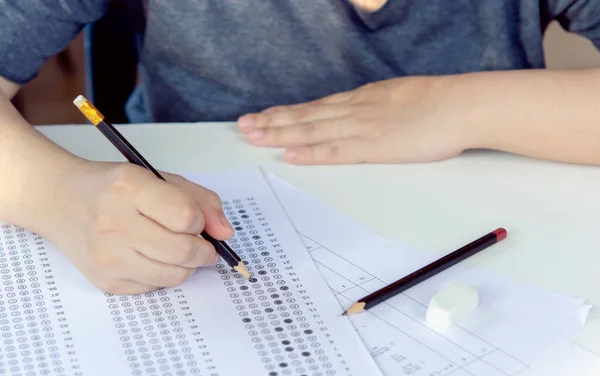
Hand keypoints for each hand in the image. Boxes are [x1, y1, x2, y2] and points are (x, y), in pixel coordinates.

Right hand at [46, 161, 233, 294]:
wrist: (62, 201)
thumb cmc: (116, 188)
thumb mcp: (161, 179)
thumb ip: (202, 201)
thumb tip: (226, 234)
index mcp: (131, 188)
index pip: (186, 216)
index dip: (200, 221)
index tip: (196, 221)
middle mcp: (114, 222)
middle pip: (183, 251)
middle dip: (205, 251)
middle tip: (204, 246)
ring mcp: (107, 256)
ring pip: (173, 276)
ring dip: (188, 266)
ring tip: (180, 251)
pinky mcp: (105, 280)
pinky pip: (154, 288)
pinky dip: (163, 275)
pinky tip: (151, 257)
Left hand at [237, 76, 472, 164]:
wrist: (461, 106)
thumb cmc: (439, 103)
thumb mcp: (401, 97)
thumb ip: (379, 107)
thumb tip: (367, 115)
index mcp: (362, 99)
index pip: (315, 107)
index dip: (287, 113)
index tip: (265, 115)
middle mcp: (354, 110)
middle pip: (306, 116)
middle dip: (272, 122)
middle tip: (243, 125)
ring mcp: (362, 127)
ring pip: (313, 130)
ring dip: (281, 134)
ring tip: (253, 136)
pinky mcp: (374, 147)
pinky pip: (335, 151)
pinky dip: (311, 153)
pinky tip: (290, 155)